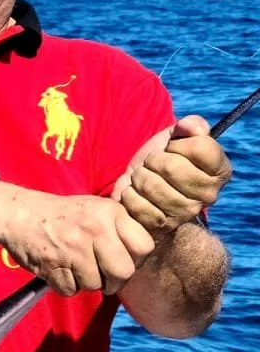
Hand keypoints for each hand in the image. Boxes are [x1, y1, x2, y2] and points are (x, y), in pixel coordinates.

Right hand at [0, 189, 158, 296]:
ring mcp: (72, 248)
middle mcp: (94, 228)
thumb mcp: (97, 207)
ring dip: (88, 283)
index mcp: (110, 212)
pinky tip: (62, 272)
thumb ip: (122, 226)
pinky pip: (70, 290)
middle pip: (123, 272)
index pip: (144, 247)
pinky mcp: (52, 264)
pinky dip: (67, 286)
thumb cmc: (64, 215)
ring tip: (78, 269)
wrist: (19, 214)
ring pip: (95, 284)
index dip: (136, 260)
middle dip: (115, 281)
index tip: (124, 260)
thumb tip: (143, 255)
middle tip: (106, 277)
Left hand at [115, 115, 230, 243]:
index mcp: (220, 170)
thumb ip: (190, 126)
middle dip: (153, 160)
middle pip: (171, 166)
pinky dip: (129, 194)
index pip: (200, 147)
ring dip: (139, 177)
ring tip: (143, 178)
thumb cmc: (163, 160)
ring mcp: (186, 212)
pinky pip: (137, 203)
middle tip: (152, 165)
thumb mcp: (177, 137)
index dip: (179, 143)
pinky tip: (136, 194)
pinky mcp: (162, 225)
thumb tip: (190, 126)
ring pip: (151, 185)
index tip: (173, 149)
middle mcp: (209, 194)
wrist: (143, 189)